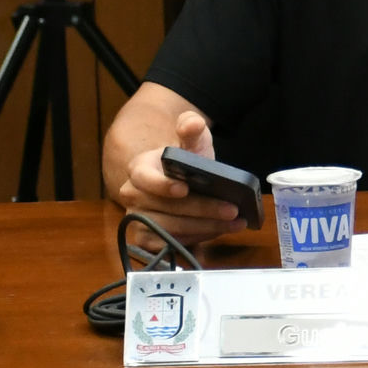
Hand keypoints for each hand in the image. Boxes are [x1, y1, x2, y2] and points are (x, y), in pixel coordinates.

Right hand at [111, 110, 247, 244]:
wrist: (178, 179)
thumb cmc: (184, 161)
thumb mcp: (192, 141)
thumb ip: (191, 128)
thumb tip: (192, 124)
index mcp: (139, 169)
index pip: (144, 178)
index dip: (162, 185)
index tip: (184, 189)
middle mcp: (133, 195)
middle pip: (165, 208)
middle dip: (201, 210)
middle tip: (232, 210)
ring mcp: (137, 218)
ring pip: (170, 228)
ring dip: (204, 228)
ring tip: (234, 222)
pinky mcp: (146, 237)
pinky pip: (169, 243)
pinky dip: (195, 239)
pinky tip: (218, 232)